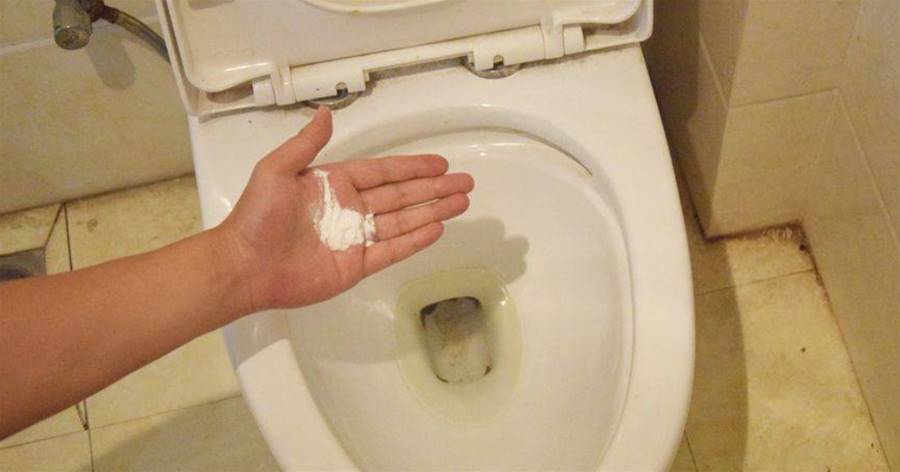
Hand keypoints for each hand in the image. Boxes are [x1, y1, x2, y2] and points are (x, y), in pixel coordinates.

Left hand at [216, 107, 473, 313]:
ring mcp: (356, 239)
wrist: (244, 266)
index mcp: (335, 185)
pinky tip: (438, 229)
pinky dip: (416, 240)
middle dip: (434, 189)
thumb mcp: (276, 170)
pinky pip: (392, 249)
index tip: (440, 163)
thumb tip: (325, 113)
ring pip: (404, 221)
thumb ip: (306, 144)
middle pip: (402, 196)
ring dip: (433, 211)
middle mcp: (350, 210)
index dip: (412, 167)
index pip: (383, 172)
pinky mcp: (356, 266)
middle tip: (465, 183)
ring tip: (462, 202)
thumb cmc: (256, 217)